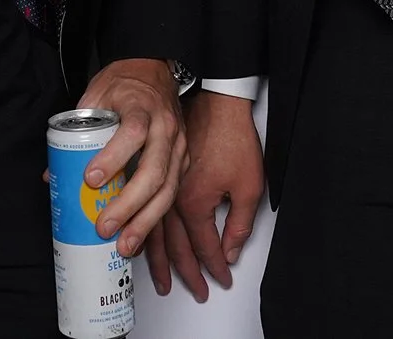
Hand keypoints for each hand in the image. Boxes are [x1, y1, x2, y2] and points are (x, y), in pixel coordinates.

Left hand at [72, 59, 185, 256]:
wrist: (155, 70)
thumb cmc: (124, 83)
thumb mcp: (95, 94)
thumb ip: (76, 130)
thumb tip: (54, 174)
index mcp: (142, 106)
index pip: (133, 132)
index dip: (113, 157)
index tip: (90, 179)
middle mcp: (166, 127)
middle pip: (154, 170)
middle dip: (129, 204)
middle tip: (105, 226)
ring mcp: (178, 146)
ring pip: (168, 189)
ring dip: (146, 220)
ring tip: (125, 245)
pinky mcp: (182, 161)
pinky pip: (172, 193)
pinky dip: (156, 218)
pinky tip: (139, 236)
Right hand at [151, 88, 263, 299]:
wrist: (216, 101)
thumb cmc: (232, 137)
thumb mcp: (248, 185)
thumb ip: (239, 224)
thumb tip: (229, 252)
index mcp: (194, 202)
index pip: (204, 247)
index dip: (214, 268)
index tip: (221, 281)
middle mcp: (173, 198)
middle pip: (174, 247)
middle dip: (185, 273)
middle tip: (194, 291)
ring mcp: (161, 186)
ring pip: (155, 232)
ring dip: (158, 260)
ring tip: (162, 281)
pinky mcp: (157, 174)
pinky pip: (147, 211)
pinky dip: (145, 232)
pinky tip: (143, 243)